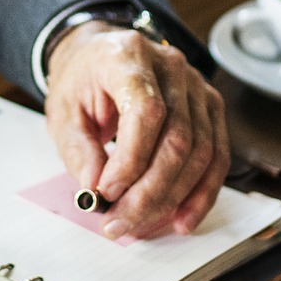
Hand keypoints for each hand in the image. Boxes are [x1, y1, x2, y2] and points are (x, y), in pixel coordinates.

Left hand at [44, 21, 230, 240]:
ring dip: (173, 198)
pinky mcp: (210, 107)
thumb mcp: (63, 113)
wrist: (100, 58)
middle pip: (178, 139)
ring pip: (201, 153)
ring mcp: (197, 86)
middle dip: (150, 192)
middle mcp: (171, 66)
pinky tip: (183, 218)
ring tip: (141, 224)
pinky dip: (202, 193)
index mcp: (129, 57)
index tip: (107, 192)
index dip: (130, 160)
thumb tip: (96, 192)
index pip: (146, 111)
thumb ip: (79, 151)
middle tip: (120, 222)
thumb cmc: (82, 82)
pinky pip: (217, 156)